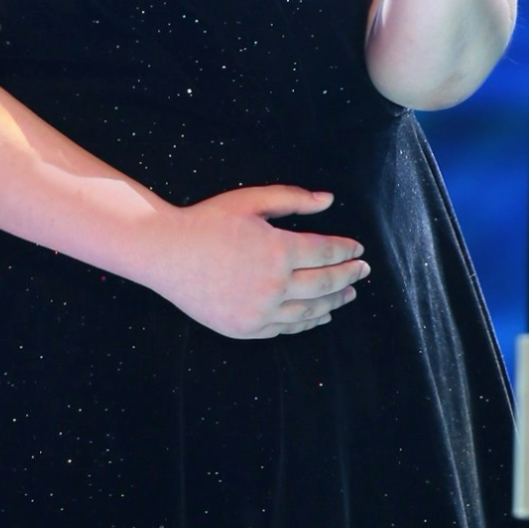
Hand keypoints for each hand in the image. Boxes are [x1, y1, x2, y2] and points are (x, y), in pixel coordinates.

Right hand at [150, 185, 368, 338]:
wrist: (165, 253)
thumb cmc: (207, 220)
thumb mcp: (251, 200)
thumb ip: (293, 199)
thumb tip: (330, 200)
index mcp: (279, 250)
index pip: (327, 253)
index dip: (347, 250)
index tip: (358, 249)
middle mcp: (274, 285)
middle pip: (326, 284)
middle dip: (349, 276)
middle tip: (363, 271)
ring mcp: (259, 311)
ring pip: (310, 311)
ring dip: (334, 302)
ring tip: (348, 295)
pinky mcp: (245, 328)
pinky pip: (286, 328)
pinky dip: (307, 322)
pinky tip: (319, 315)